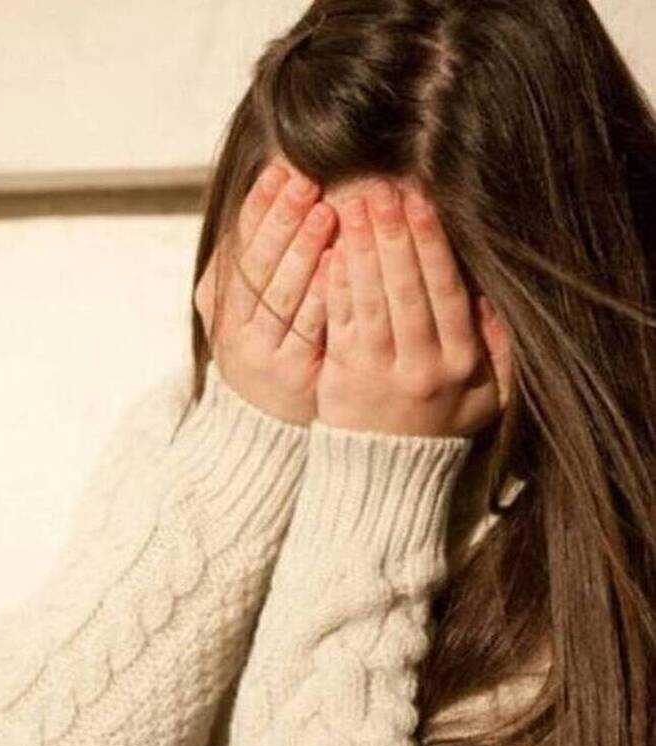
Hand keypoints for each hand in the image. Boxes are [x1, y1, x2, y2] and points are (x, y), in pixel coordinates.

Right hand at [195, 155, 336, 425]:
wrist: (263, 423)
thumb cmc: (264, 346)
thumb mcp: (242, 305)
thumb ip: (250, 259)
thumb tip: (273, 189)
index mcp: (219, 299)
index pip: (236, 242)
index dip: (257, 205)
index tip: (281, 170)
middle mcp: (232, 323)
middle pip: (256, 263)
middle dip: (281, 219)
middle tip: (305, 182)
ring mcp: (260, 351)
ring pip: (279, 292)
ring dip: (302, 250)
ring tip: (326, 213)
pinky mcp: (292, 374)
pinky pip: (308, 328)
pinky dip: (321, 295)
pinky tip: (337, 267)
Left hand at [318, 179, 512, 437]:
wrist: (386, 473)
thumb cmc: (437, 424)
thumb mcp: (485, 396)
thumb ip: (497, 348)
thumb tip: (493, 297)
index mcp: (461, 363)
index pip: (447, 292)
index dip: (432, 245)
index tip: (421, 203)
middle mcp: (422, 365)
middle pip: (407, 289)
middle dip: (393, 235)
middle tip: (380, 190)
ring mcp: (380, 370)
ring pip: (371, 300)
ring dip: (361, 249)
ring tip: (352, 206)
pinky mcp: (343, 373)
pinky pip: (340, 321)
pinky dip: (336, 284)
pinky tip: (330, 251)